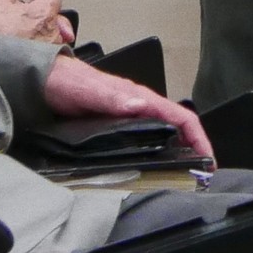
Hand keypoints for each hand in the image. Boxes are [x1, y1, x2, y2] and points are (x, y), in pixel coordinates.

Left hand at [42, 55, 211, 161]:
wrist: (44, 79)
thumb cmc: (65, 82)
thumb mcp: (88, 90)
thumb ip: (113, 98)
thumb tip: (141, 106)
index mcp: (138, 98)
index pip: (180, 116)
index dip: (198, 137)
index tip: (208, 158)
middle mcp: (138, 105)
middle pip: (178, 126)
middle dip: (195, 148)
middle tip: (202, 174)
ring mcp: (129, 114)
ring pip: (165, 132)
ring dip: (180, 151)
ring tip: (185, 174)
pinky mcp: (118, 124)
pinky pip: (147, 138)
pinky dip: (160, 152)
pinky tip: (156, 165)